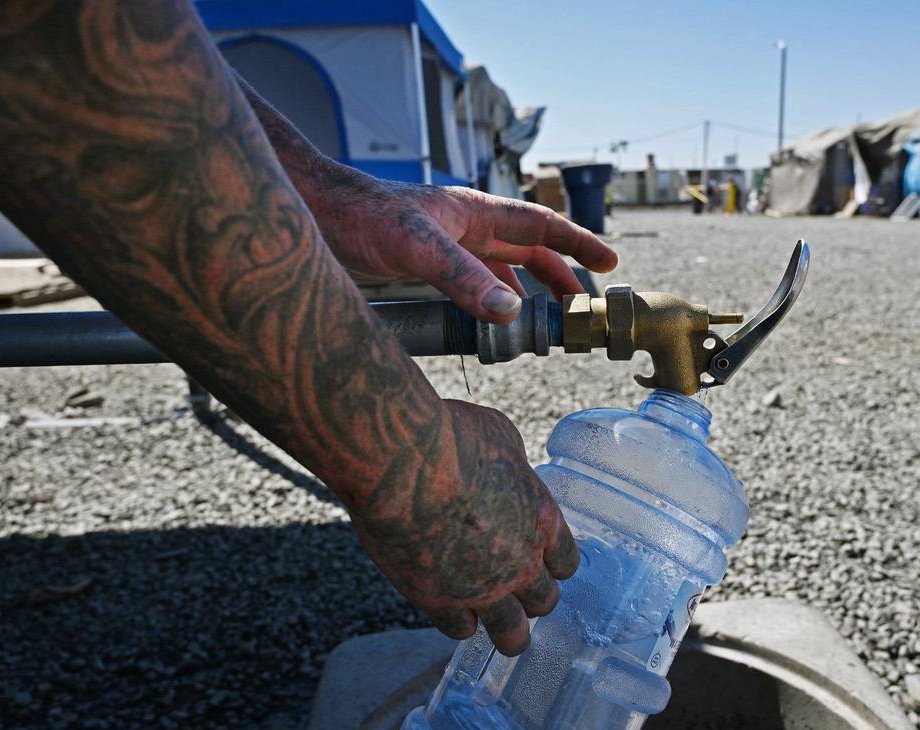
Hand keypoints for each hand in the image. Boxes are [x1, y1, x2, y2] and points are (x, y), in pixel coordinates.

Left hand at [300, 162, 618, 321]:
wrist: (310, 216)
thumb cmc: (360, 216)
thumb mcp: (417, 246)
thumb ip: (463, 279)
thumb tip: (511, 314)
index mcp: (475, 213)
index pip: (540, 226)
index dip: (577, 244)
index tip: (609, 263)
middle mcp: (466, 229)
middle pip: (527, 251)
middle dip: (559, 275)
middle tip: (583, 305)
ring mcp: (446, 248)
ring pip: (500, 271)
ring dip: (525, 295)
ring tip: (544, 324)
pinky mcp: (424, 268)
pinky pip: (472, 287)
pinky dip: (490, 306)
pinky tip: (490, 327)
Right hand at [349, 399, 579, 655]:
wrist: (402, 461)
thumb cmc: (450, 436)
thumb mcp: (500, 437)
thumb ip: (511, 467)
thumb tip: (505, 469)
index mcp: (542, 518)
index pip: (566, 561)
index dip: (552, 563)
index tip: (540, 561)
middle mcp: (520, 561)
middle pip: (544, 601)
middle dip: (532, 598)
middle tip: (516, 592)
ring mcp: (482, 588)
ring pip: (511, 634)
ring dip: (508, 631)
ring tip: (501, 630)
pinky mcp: (439, 601)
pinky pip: (460, 630)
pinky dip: (458, 621)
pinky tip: (451, 610)